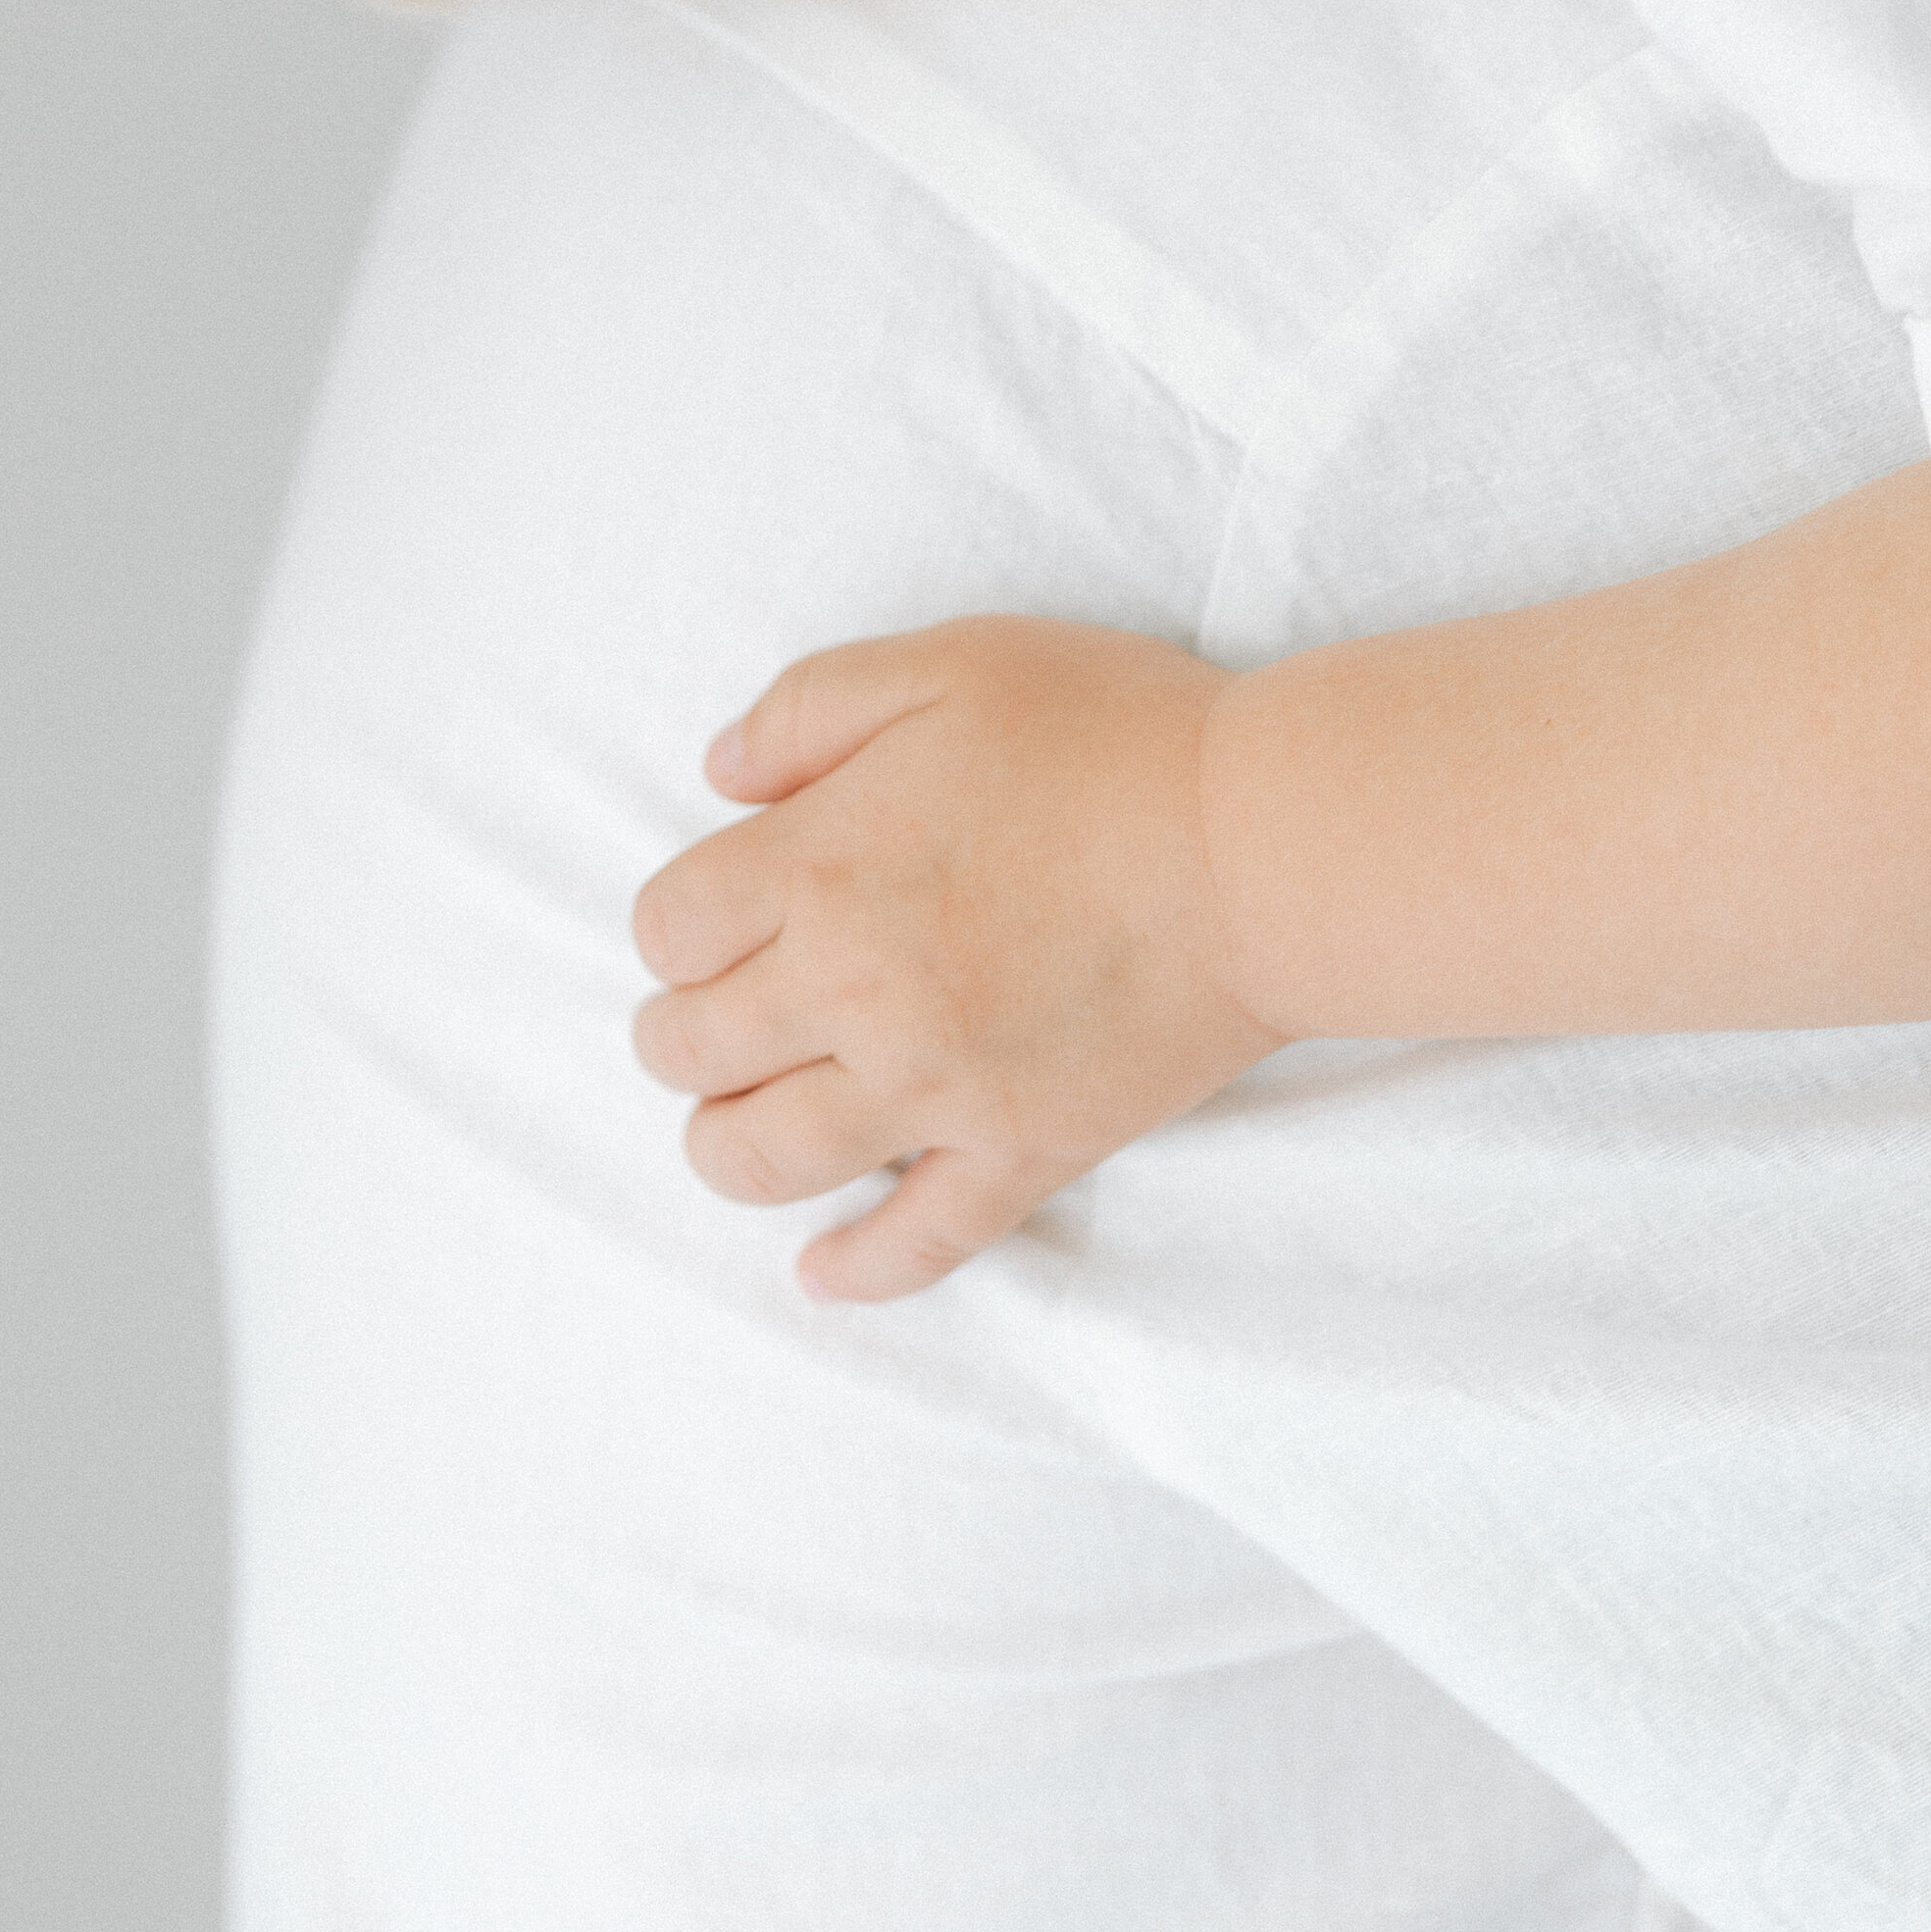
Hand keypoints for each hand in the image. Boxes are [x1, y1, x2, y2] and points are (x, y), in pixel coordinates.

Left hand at [632, 617, 1285, 1302]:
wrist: (1263, 845)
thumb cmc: (1113, 735)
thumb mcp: (948, 662)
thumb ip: (809, 708)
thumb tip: (717, 774)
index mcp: (819, 868)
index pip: (667, 930)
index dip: (677, 923)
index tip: (718, 911)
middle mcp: (852, 995)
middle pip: (690, 1051)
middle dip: (681, 1030)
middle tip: (719, 1009)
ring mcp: (934, 1090)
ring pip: (763, 1160)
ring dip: (724, 1143)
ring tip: (746, 1115)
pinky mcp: (1020, 1153)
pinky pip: (916, 1244)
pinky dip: (855, 1269)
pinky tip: (818, 1269)